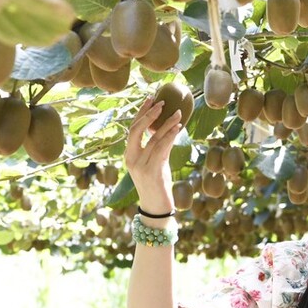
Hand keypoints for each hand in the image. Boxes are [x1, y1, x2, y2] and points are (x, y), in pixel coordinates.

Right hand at [124, 96, 180, 210]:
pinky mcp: (152, 171)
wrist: (156, 208)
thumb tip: (170, 128)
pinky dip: (170, 136)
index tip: (150, 99)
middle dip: (149, 114)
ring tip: (177, 113)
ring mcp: (140, 166)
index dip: (141, 113)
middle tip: (161, 102)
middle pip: (136, 130)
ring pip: (152, 139)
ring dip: (166, 124)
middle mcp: (131, 159)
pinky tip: (177, 128)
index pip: (132, 129)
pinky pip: (161, 149)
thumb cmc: (157, 185)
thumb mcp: (157, 163)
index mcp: (129, 155)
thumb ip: (159, 147)